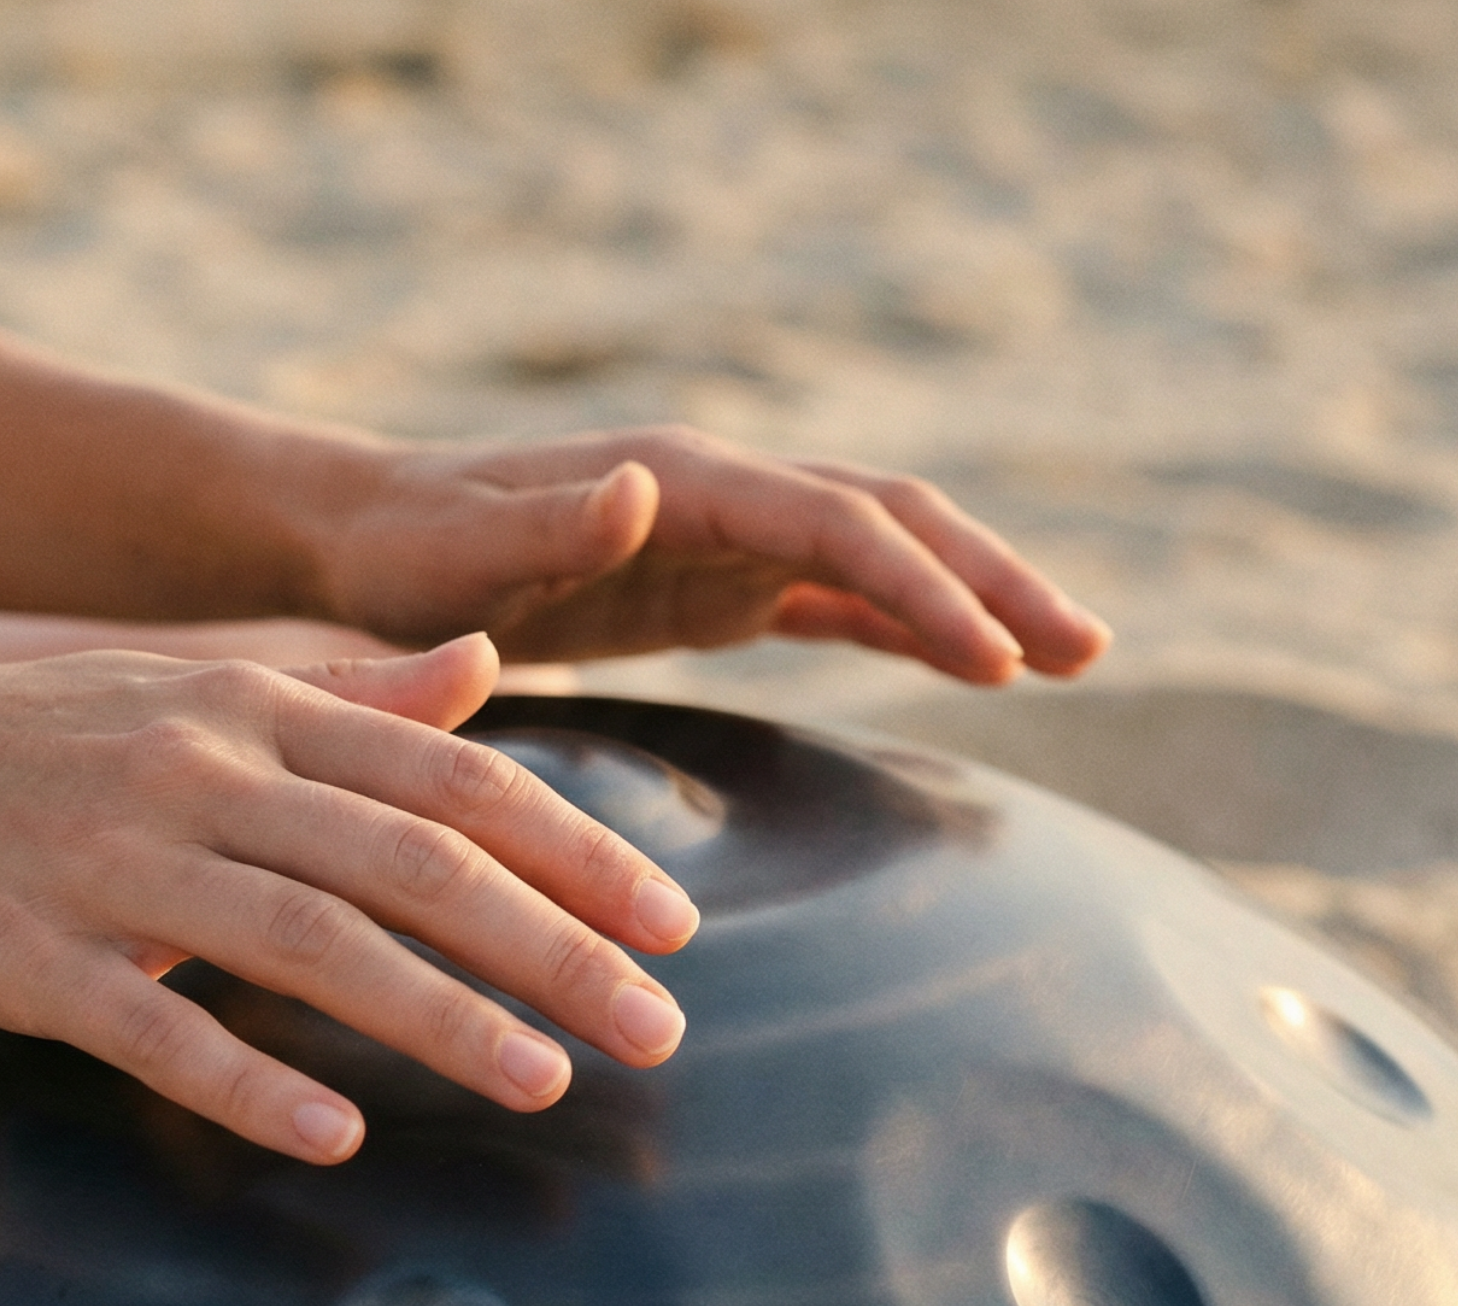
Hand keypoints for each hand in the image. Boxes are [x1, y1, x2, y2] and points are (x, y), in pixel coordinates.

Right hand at [0, 635, 697, 1163]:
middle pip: (416, 861)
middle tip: (664, 1027)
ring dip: (444, 1015)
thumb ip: (349, 693)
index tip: (678, 924)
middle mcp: (203, 770)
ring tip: (551, 1083)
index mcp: (255, 707)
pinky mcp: (24, 956)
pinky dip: (250, 1080)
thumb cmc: (19, 741)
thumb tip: (484, 673)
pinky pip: (154, 1026)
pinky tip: (341, 1136)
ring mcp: (110, 861)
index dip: (580, 853)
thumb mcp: (193, 691)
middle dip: (557, 947)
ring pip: (309, 939)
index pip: (457, 779)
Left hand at [309, 426, 1111, 683]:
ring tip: (1071, 658)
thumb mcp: (454, 556)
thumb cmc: (402, 559)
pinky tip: (971, 669)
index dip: (922, 585)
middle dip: (992, 579)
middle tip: (1087, 651)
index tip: (996, 657)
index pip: (834, 522)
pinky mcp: (716, 584)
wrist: (370, 543)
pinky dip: (909, 625)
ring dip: (976, 599)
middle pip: (892, 520)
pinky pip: (836, 599)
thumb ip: (547, 527)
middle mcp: (720, 493)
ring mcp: (726, 536)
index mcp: (679, 484)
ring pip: (882, 553)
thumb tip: (646, 484)